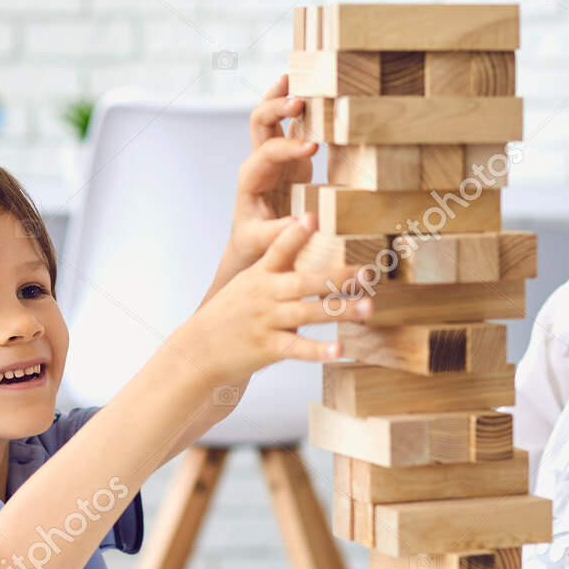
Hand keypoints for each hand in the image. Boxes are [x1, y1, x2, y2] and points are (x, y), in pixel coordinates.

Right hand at [172, 211, 368, 390]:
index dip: (294, 233)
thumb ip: (277, 268)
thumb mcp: (247, 283)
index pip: (278, 249)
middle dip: (337, 276)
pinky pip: (298, 348)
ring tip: (367, 307)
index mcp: (261, 275)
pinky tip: (340, 350)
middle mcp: (265, 295)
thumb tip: (307, 249)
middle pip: (304, 282)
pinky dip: (319, 350)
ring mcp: (268, 321)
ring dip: (340, 310)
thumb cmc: (229, 314)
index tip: (312, 217)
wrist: (200, 349)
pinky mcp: (269, 347)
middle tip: (367, 272)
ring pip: (308, 313)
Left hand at [225, 75, 315, 271]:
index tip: (314, 149)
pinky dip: (297, 107)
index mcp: (251, 179)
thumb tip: (301, 224)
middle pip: (260, 121)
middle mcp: (259, 161)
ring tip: (296, 74)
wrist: (251, 244)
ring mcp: (273, 156)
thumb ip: (278, 233)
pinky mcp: (288, 158)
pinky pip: (290, 126)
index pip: (268, 153)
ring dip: (281, 94)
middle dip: (277, 107)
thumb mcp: (262, 243)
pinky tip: (310, 89)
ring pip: (271, 116)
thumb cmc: (254, 245)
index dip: (289, 148)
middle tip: (300, 100)